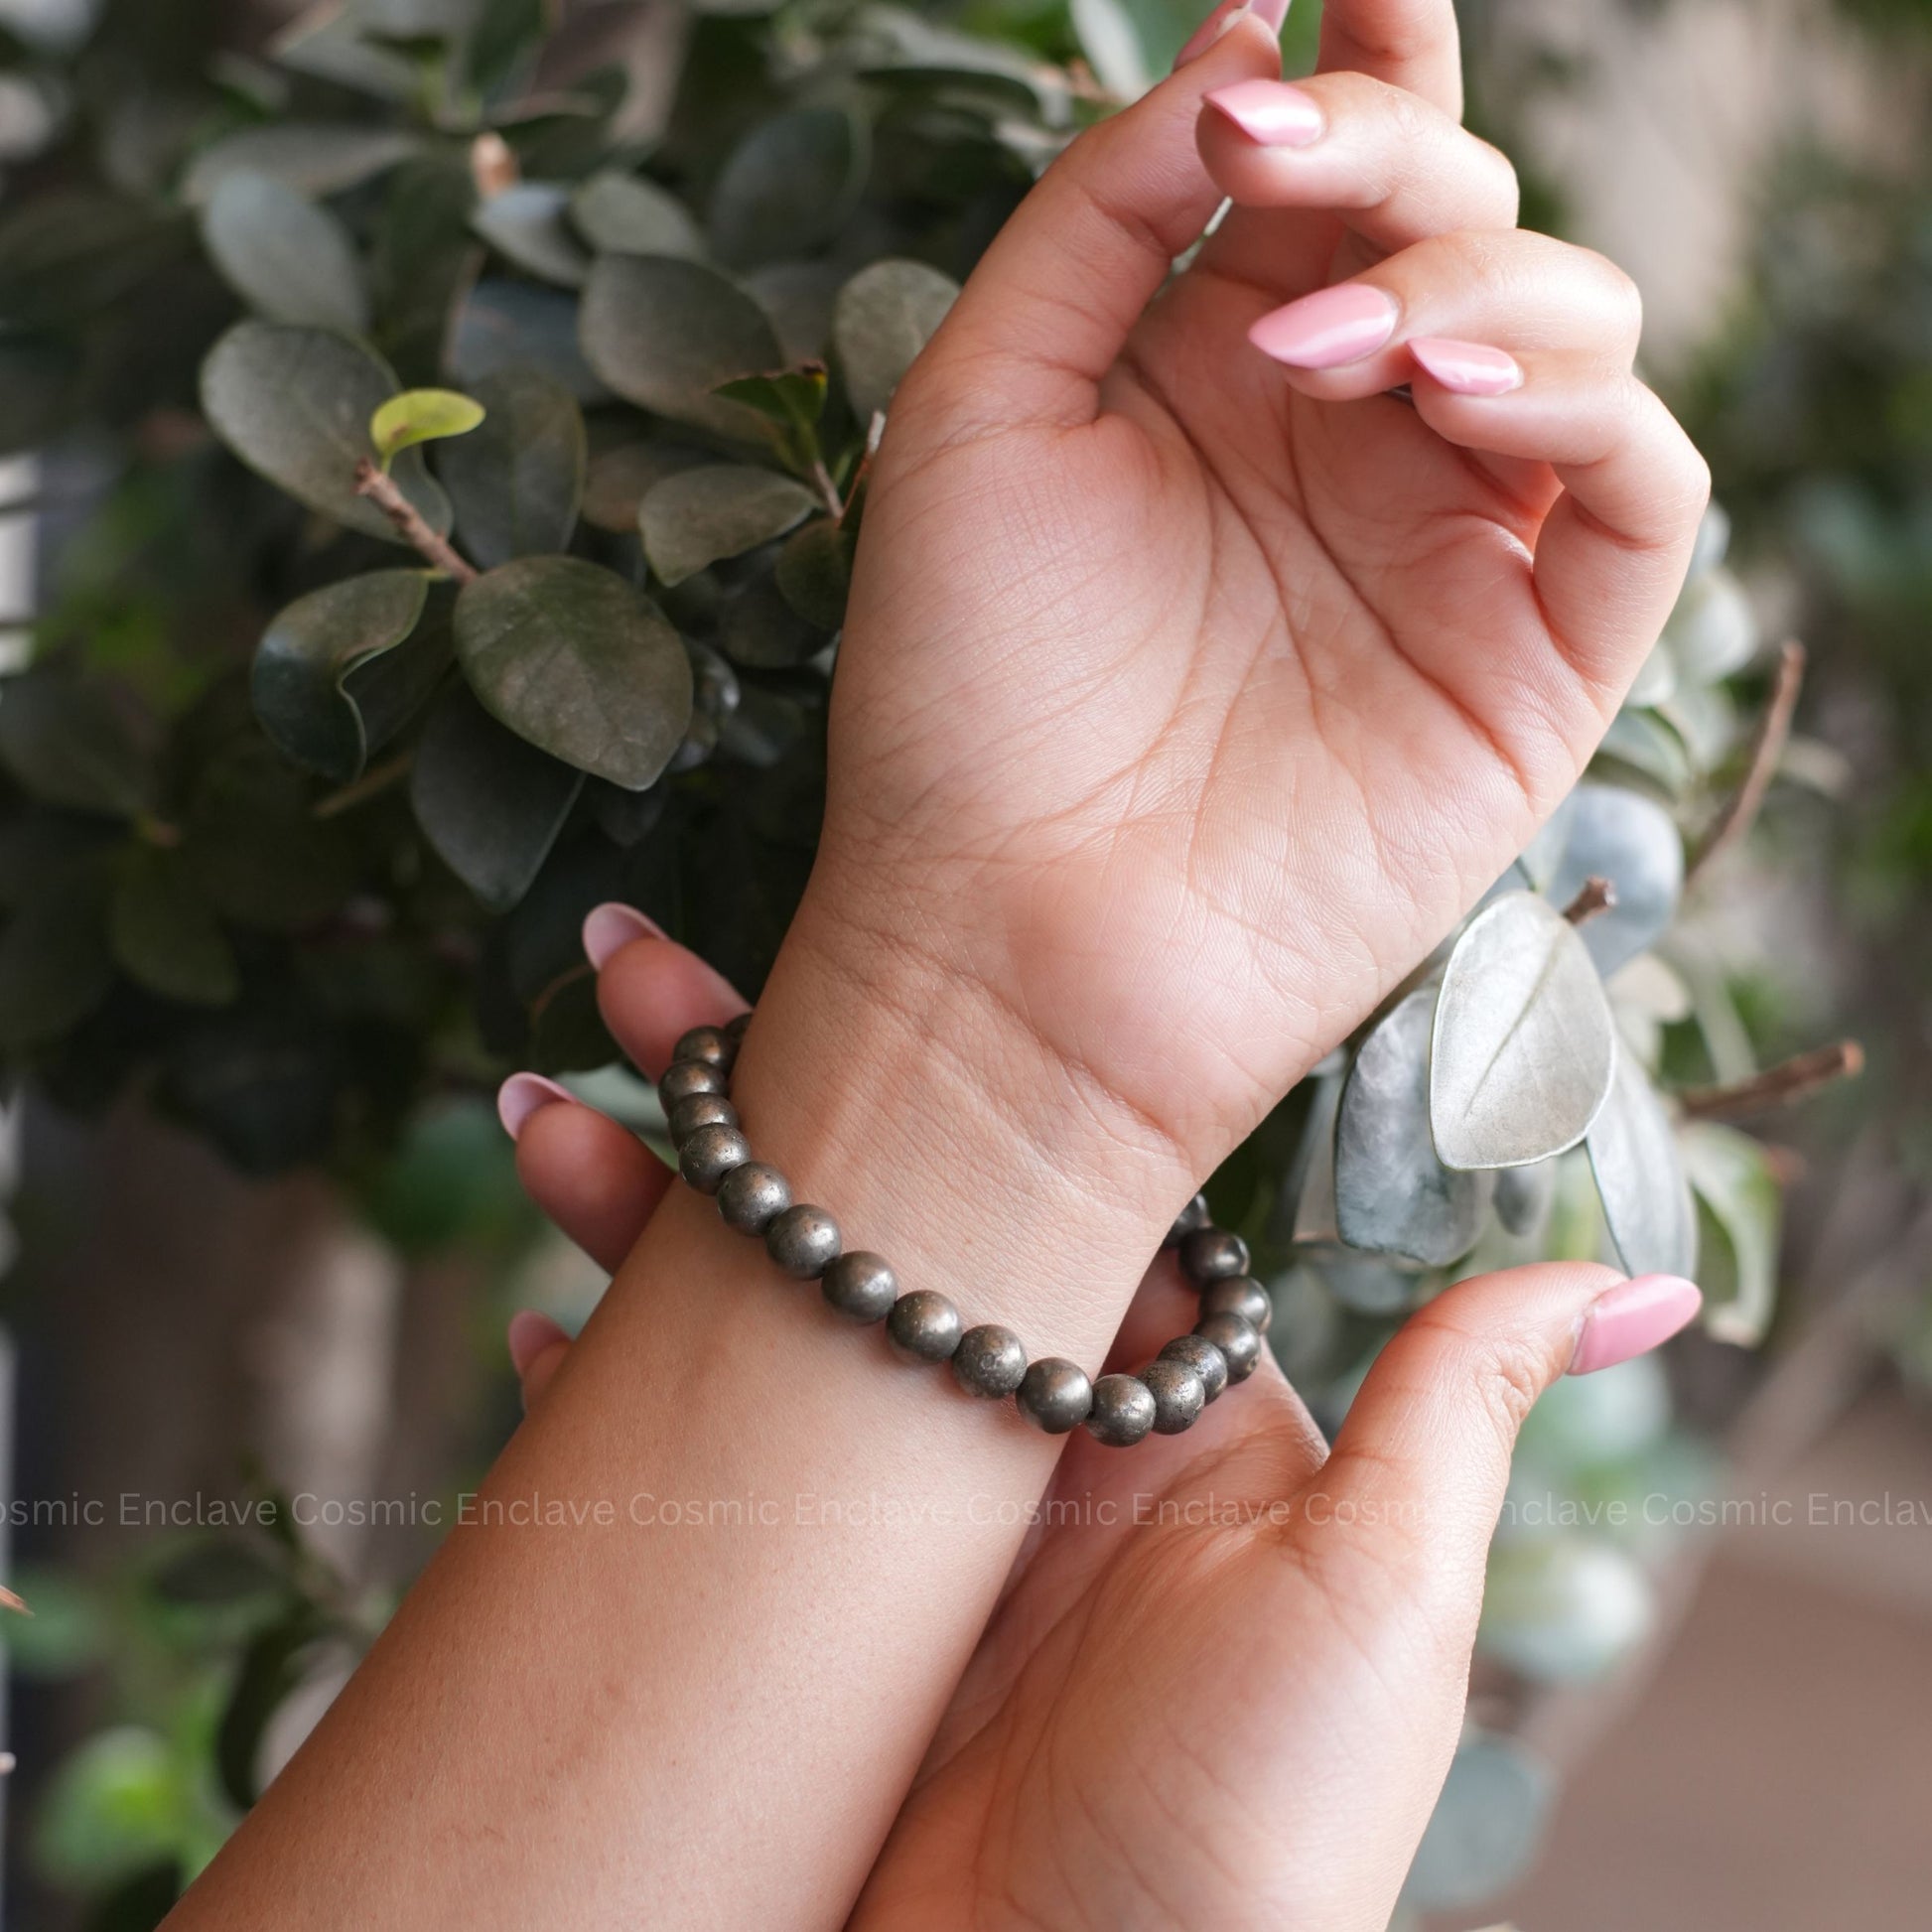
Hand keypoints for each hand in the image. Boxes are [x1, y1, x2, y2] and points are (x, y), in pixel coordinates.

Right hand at [501, 935, 1698, 1928]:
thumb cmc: (1248, 1847)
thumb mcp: (1377, 1608)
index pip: (1031, 1176)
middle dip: (744, 1101)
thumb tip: (1633, 1274)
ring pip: (752, 1313)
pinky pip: (676, 1474)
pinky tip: (535, 1330)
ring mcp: (890, 1528)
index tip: (835, 962)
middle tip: (634, 981)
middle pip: (865, 1217)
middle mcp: (1012, 1442)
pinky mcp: (790, 1624)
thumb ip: (1460, 1409)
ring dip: (645, 1213)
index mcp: (1141, 1407)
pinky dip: (601, 1400)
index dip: (929, 1064)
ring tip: (540, 1116)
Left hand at [781, 0, 1707, 1189]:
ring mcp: (1448, 555)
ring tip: (1329, 346)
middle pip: (1463, 220)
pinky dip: (1581, 409)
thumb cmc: (959, 699)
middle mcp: (1349, 449)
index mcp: (1221, 381)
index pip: (1339, 180)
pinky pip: (1641, 493)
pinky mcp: (1532, 670)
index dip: (1361, 65)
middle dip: (1393, 155)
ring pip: (1573, 330)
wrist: (1000, 940)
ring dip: (1473, 283)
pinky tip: (1448, 398)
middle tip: (1274, 167)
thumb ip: (1093, 222)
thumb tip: (1238, 55)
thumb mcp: (975, 414)